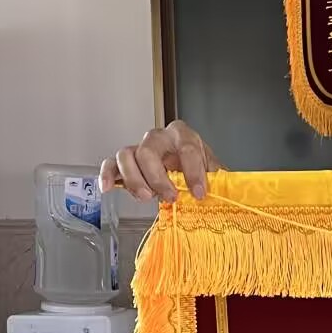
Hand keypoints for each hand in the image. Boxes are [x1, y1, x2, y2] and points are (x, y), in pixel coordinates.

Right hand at [99, 120, 218, 203]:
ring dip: (135, 179)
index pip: (187, 148)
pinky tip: (108, 188)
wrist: (187, 170)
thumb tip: (223, 193)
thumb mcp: (214, 172)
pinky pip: (111, 163)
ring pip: (127, 155)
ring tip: (146, 196)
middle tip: (170, 197)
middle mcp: (159, 137)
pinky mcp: (127, 162)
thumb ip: (217, 180)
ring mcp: (140, 148)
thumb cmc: (199, 169)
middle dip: (158, 177)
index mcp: (183, 135)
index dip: (193, 172)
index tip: (199, 193)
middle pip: (149, 149)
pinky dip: (108, 175)